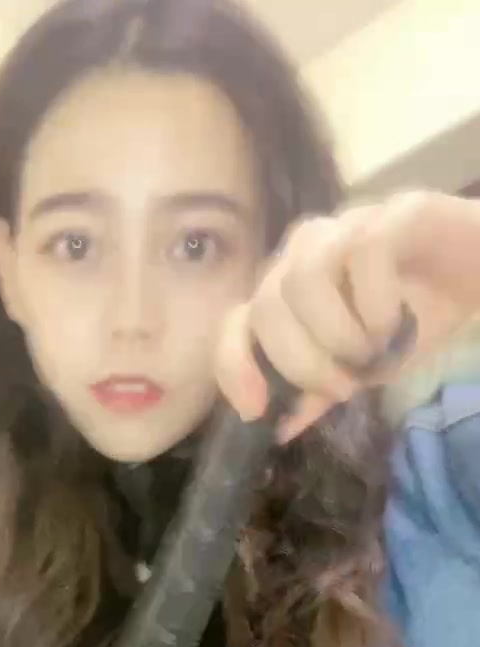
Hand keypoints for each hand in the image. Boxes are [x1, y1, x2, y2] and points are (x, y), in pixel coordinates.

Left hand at [216, 191, 479, 441]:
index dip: (234, 365)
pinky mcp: (395, 211)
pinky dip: (375, 303)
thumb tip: (277, 429)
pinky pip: (363, 253)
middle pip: (266, 305)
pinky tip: (398, 322)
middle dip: (300, 362)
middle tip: (344, 388)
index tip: (256, 409)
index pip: (236, 321)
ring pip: (305, 278)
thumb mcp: (363, 369)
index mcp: (289, 286)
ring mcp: (348, 223)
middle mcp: (307, 249)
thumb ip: (319, 391)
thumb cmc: (417, 317)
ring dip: (337, 334)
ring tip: (372, 352)